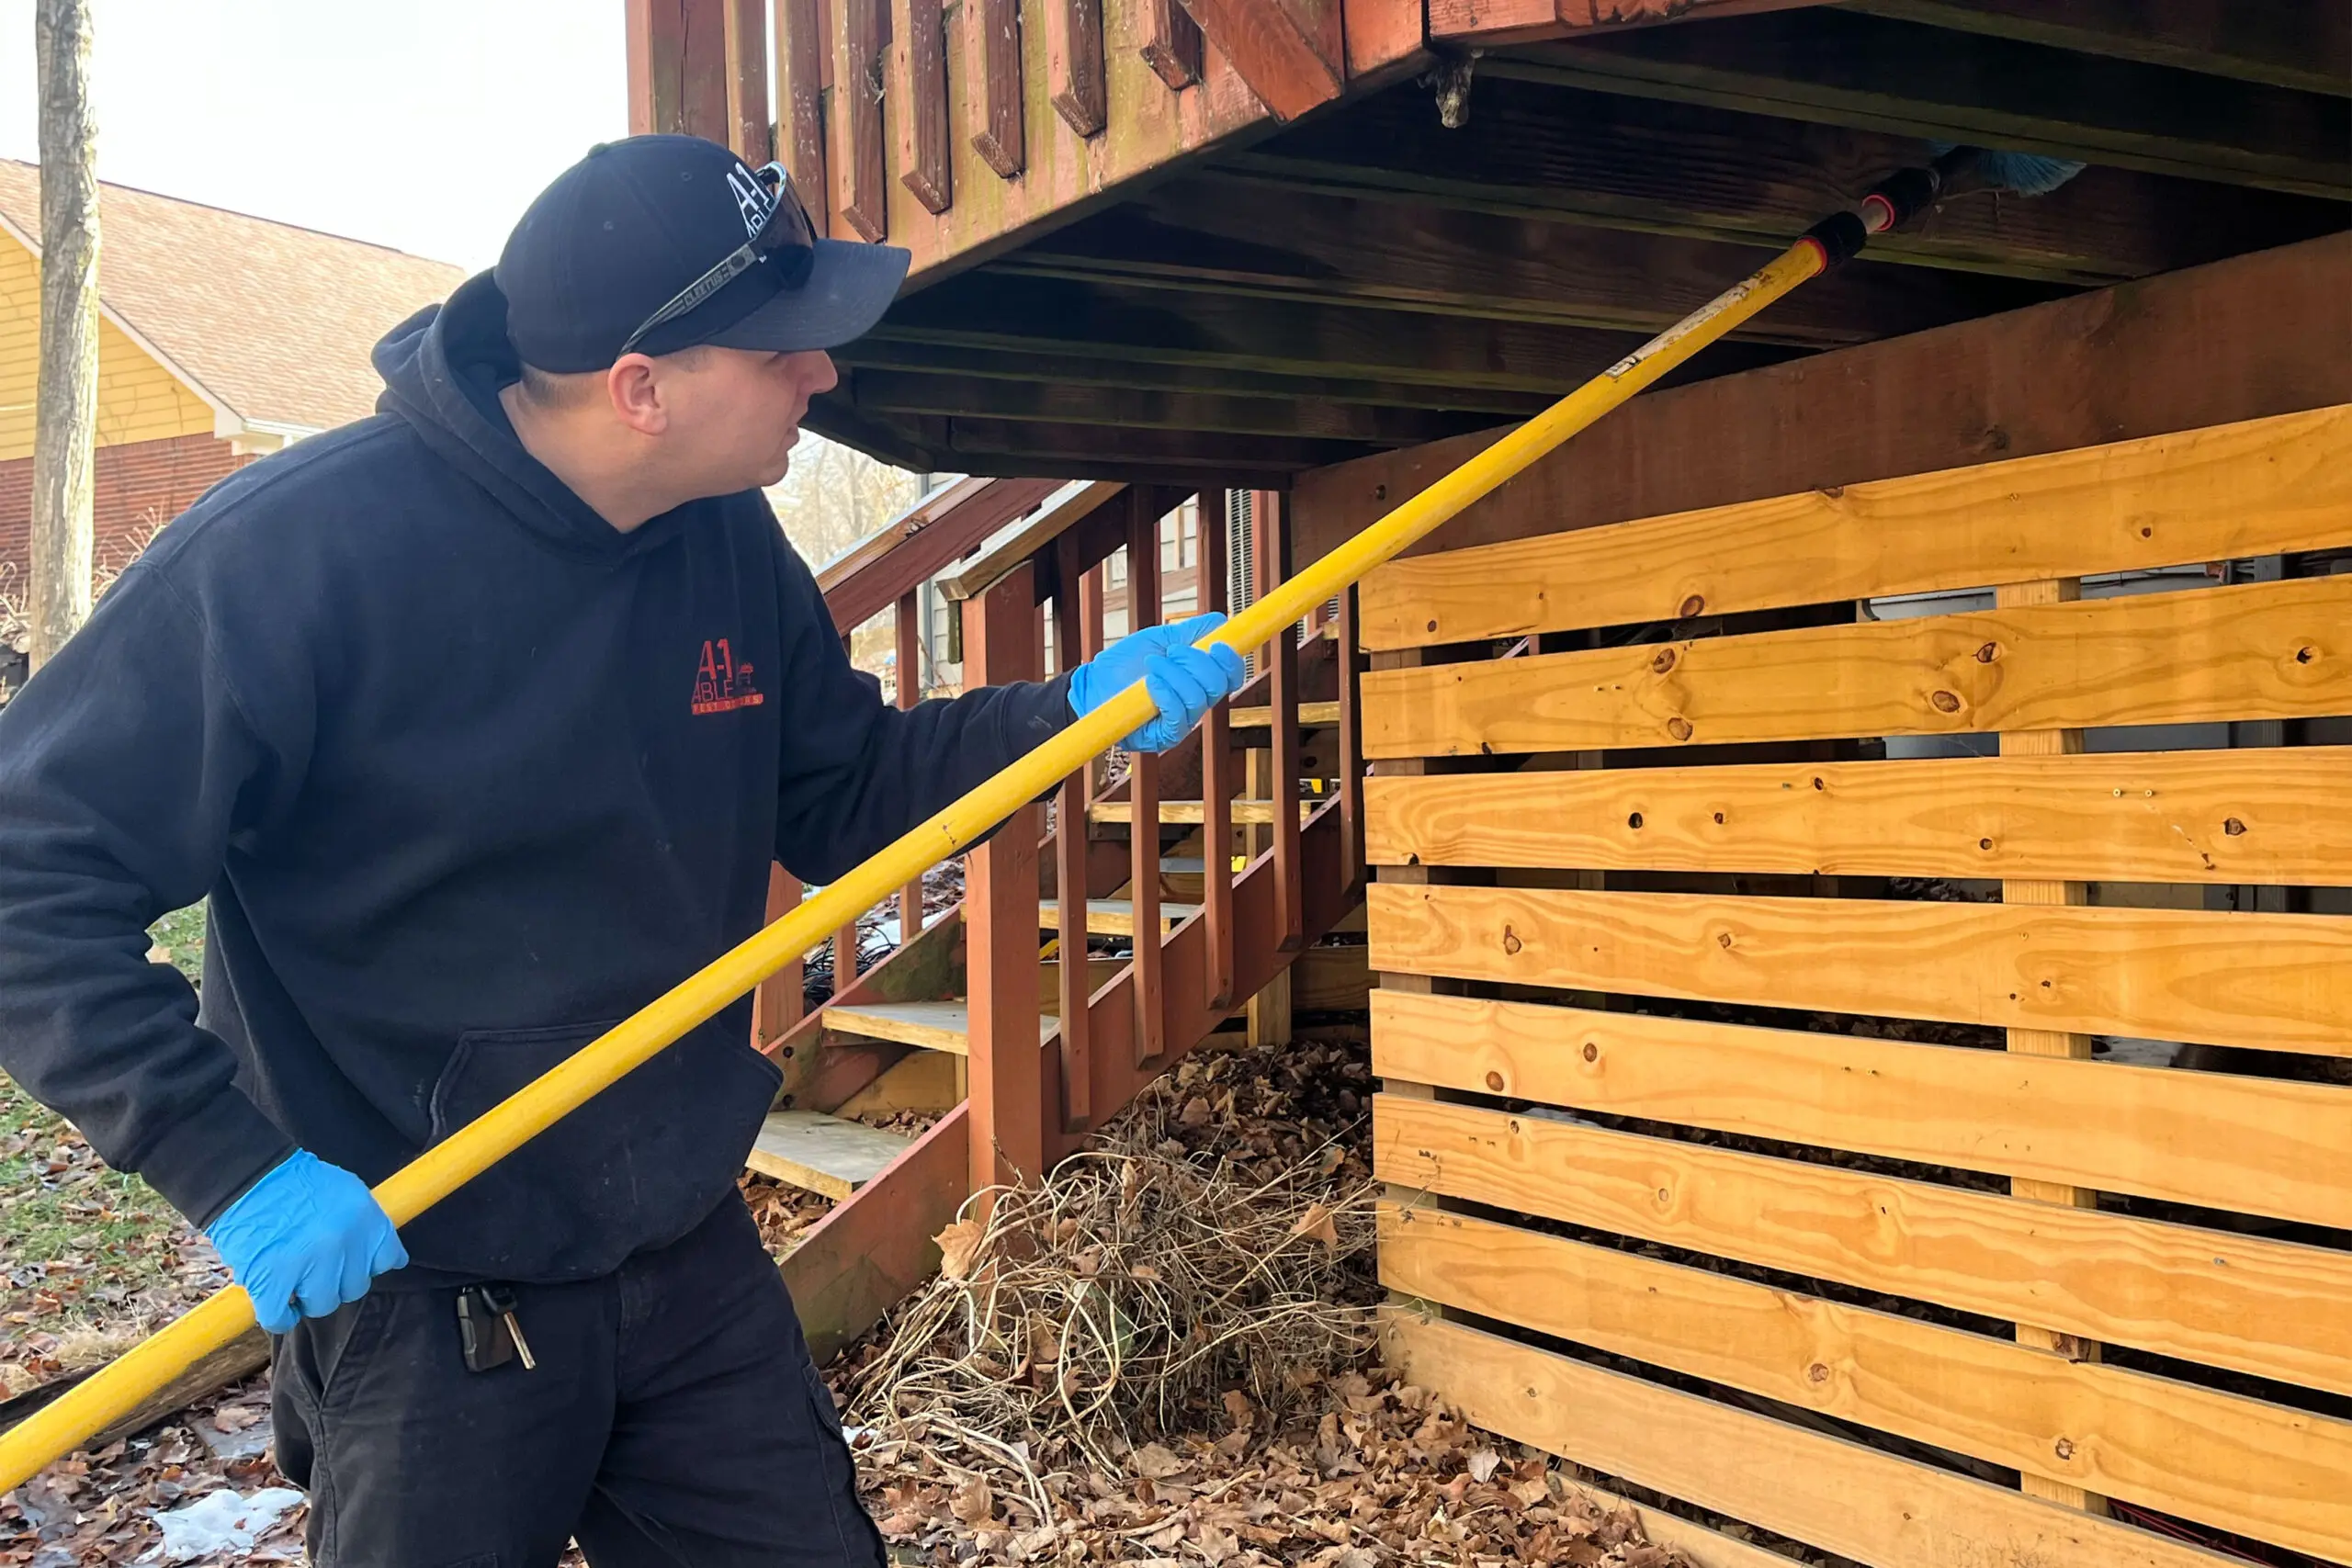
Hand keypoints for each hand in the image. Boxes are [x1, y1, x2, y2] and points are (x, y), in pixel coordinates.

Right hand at [204, 1150, 407, 1333]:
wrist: (247, 1176)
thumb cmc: (295, 1181)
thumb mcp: (346, 1191)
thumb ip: (365, 1224)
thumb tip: (383, 1256)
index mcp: (366, 1219)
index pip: (388, 1259)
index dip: (367, 1264)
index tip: (353, 1264)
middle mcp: (344, 1243)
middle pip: (355, 1287)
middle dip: (336, 1281)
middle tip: (316, 1268)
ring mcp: (310, 1264)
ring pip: (323, 1304)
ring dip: (308, 1298)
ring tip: (294, 1281)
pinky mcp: (272, 1280)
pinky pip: (281, 1318)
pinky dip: (279, 1317)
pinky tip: (278, 1307)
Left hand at [1068, 612, 1248, 753]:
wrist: (1094, 683)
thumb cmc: (1125, 664)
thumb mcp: (1160, 638)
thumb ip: (1192, 631)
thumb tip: (1222, 622)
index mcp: (1200, 679)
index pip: (1231, 676)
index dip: (1231, 660)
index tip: (1217, 645)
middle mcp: (1197, 702)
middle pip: (1219, 684)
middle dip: (1196, 661)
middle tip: (1171, 651)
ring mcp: (1182, 721)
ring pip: (1198, 698)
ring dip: (1174, 674)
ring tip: (1152, 664)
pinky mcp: (1165, 736)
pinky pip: (1178, 716)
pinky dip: (1166, 694)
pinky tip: (1150, 683)